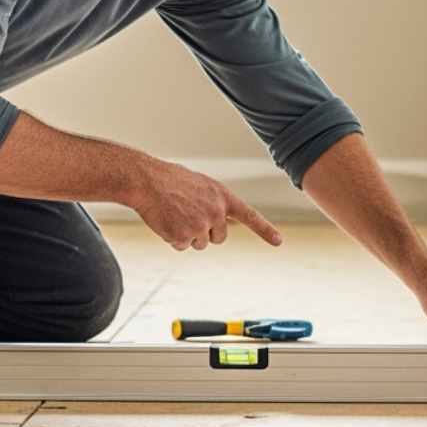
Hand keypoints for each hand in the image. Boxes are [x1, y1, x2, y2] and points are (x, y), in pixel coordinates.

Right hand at [131, 159, 281, 250]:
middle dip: (205, 232)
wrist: (147, 180)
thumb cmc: (171, 180)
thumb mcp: (201, 186)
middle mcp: (217, 212)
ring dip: (187, 235)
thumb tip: (216, 223)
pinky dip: (172, 238)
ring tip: (174, 214)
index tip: (279, 241)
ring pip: (200, 244)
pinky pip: (181, 247)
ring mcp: (201, 225)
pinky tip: (165, 221)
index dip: (265, 230)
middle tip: (186, 214)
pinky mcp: (184, 236)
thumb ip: (214, 203)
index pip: (250, 216)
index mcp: (223, 196)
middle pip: (219, 237)